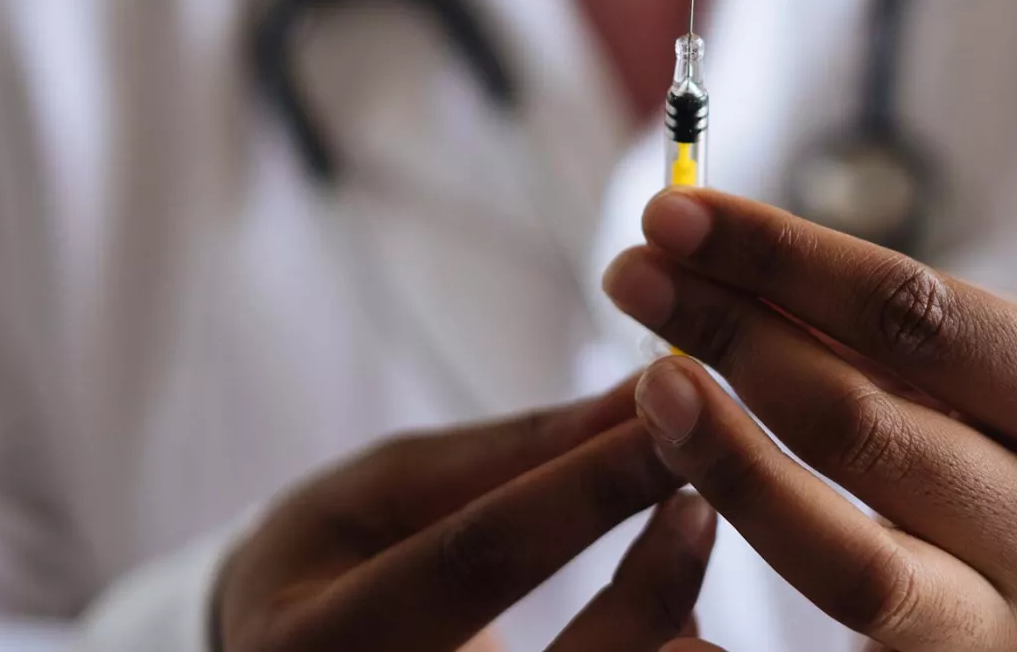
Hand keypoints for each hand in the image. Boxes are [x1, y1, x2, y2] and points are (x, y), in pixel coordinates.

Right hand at [215, 378, 717, 651]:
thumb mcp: (391, 490)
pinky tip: (674, 626)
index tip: (668, 421)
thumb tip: (643, 391)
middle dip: (648, 587)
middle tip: (703, 500)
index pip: (474, 560)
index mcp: (314, 643)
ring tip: (689, 553)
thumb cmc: (333, 564)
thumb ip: (515, 452)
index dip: (584, 489)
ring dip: (668, 638)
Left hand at [602, 190, 1016, 650]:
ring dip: (726, 459)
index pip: (916, 315)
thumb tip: (697, 246)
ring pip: (847, 561)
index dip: (780, 258)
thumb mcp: (978, 353)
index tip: (673, 213)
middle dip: (732, 338)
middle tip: (634, 278)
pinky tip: (669, 601)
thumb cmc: (999, 420)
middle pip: (867, 427)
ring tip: (649, 382)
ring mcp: (1016, 630)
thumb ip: (868, 315)